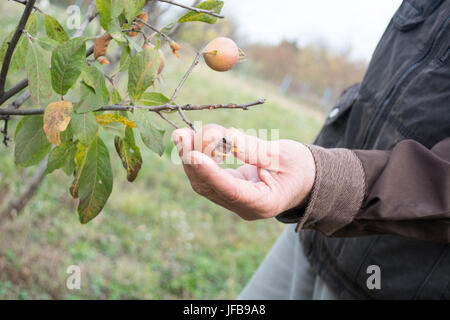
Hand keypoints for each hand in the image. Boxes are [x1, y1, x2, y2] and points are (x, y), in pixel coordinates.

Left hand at [172, 124, 315, 220]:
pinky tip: (191, 140)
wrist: (305, 180)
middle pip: (210, 187)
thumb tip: (228, 138)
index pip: (231, 190)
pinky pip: (209, 177)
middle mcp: (244, 207)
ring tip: (181, 134)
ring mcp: (235, 201)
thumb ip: (255, 150)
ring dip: (190, 158)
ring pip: (205, 183)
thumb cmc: (299, 167)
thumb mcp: (283, 155)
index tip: (193, 154)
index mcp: (264, 203)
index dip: (211, 173)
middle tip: (180, 134)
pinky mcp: (229, 191)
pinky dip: (198, 159)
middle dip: (192, 161)